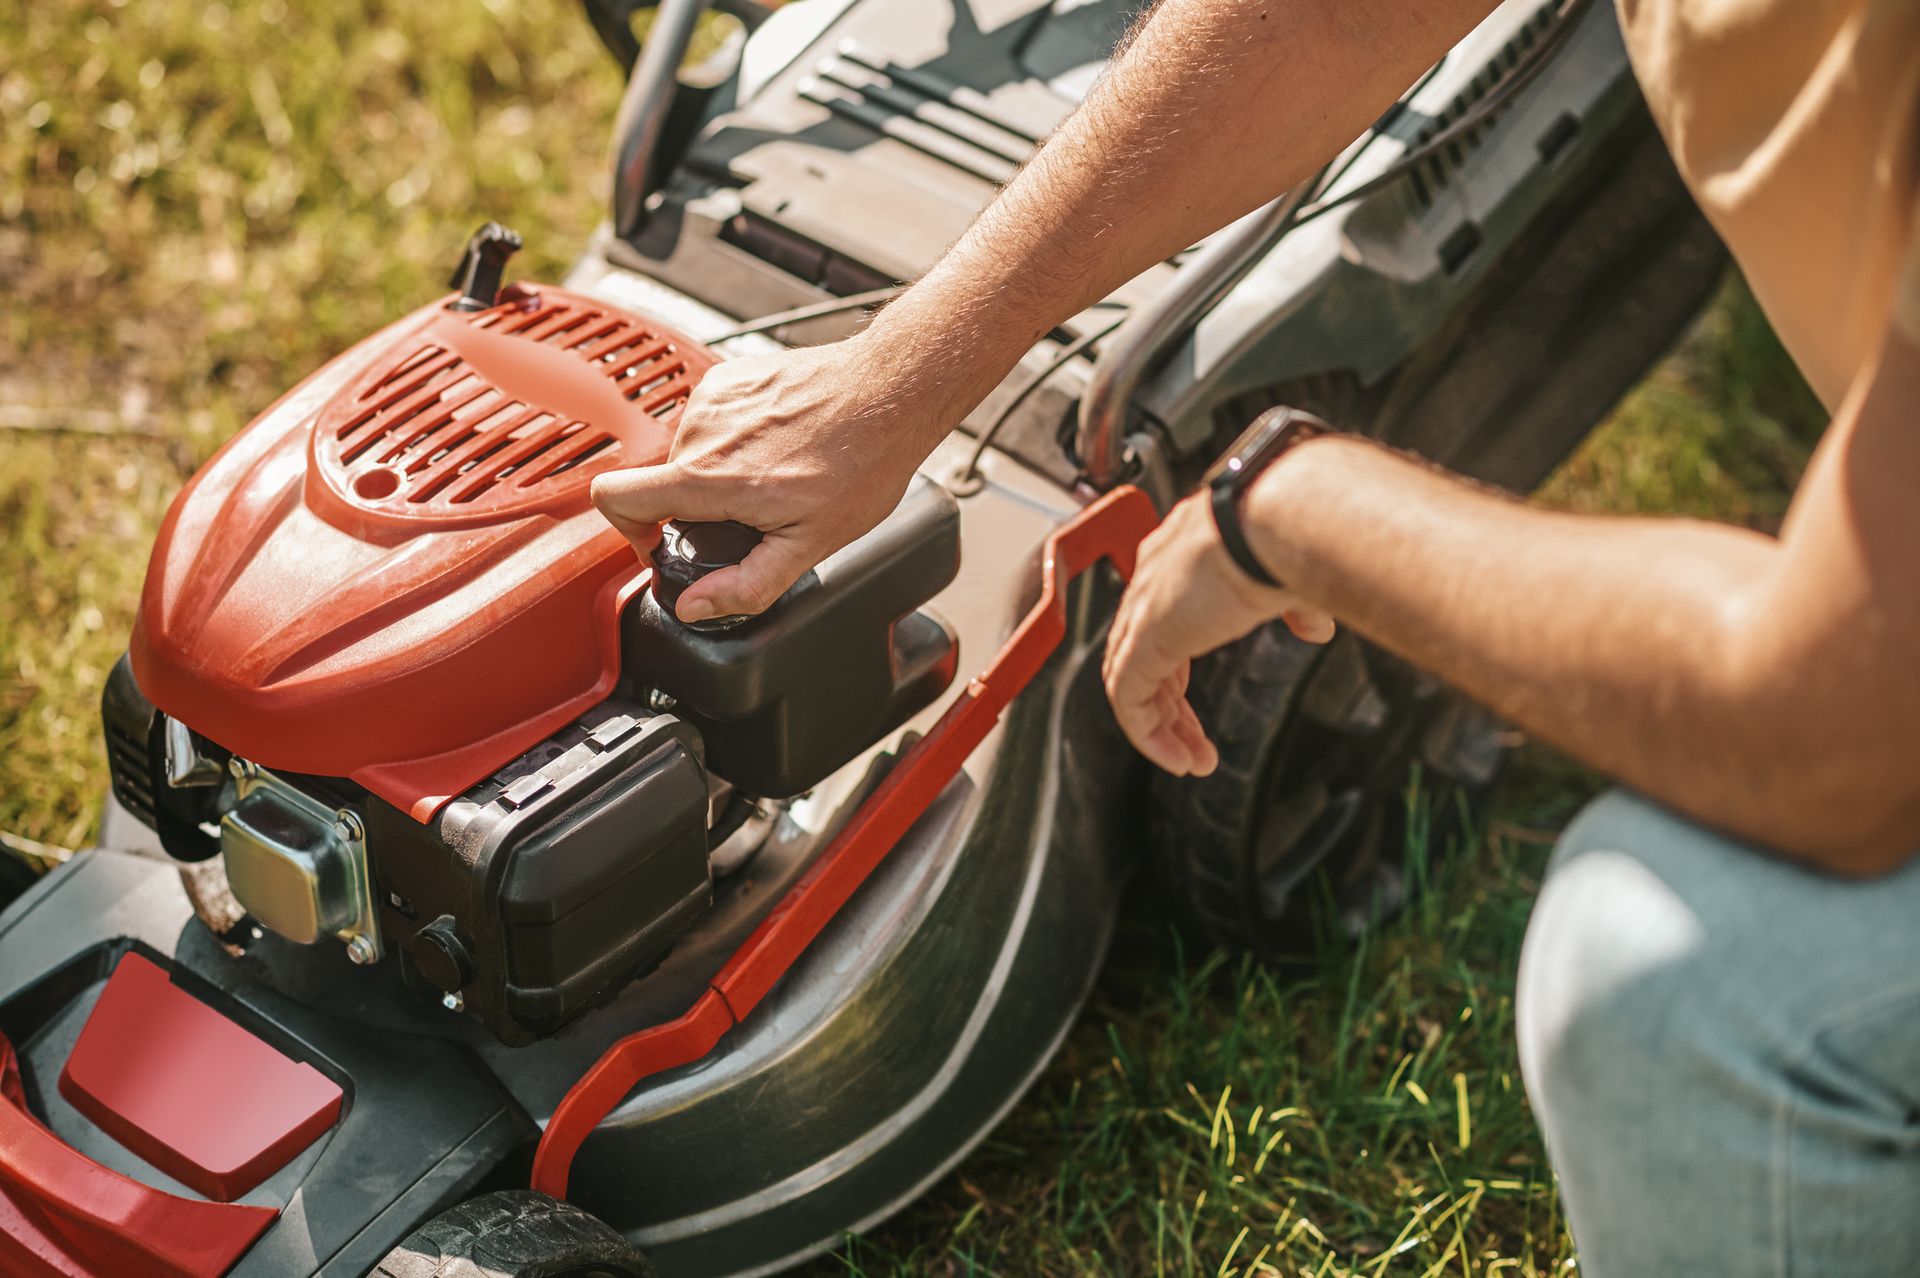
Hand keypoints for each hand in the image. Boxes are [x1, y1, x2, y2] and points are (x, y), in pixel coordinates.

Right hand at [592, 333, 963, 622]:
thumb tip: (694, 606)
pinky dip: (734, 439)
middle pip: (662, 483)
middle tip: (755, 514)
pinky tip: (779, 444)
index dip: (627, 533)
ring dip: (718, 472)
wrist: (891, 390)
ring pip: (689, 452)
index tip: (662, 545)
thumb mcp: (810, 544)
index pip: (612, 498)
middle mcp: (700, 430)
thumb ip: (746, 584)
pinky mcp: (730, 375)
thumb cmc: (862, 461)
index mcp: (708, 477)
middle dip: (696, 507)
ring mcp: (714, 397)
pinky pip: (712, 420)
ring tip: (774, 475)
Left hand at [1102, 489, 1334, 775]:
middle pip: (1141, 655)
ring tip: (1188, 761)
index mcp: (1184, 556)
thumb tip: (1315, 626)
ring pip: (1130, 682)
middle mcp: (1155, 578)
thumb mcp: (1293, 574)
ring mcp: (1146, 606)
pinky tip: (1176, 757)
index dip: (1176, 671)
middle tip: (1192, 746)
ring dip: (1159, 729)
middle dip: (1168, 709)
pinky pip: (1129, 698)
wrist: (1276, 516)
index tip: (1193, 707)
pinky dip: (1148, 734)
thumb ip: (1295, 604)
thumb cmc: (1287, 529)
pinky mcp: (1146, 634)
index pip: (1163, 622)